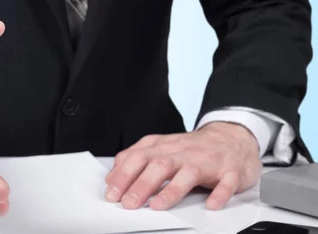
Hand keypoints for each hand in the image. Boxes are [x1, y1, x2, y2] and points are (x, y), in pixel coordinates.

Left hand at [104, 122, 261, 210]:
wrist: (231, 137)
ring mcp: (207, 161)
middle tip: (128, 203)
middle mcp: (183, 152)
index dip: (124, 175)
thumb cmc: (191, 148)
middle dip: (142, 184)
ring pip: (189, 173)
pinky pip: (226, 182)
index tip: (112, 193)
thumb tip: (112, 177)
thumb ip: (135, 159)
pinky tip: (211, 204)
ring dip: (173, 190)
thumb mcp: (160, 148)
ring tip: (158, 205)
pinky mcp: (230, 171)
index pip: (139, 157)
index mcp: (164, 147)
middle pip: (160, 165)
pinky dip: (220, 193)